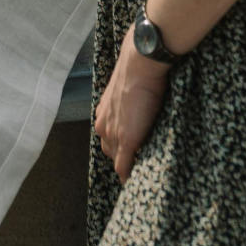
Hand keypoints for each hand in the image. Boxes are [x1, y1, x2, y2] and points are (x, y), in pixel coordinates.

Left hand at [95, 34, 169, 182]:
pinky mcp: (125, 141)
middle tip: (138, 161)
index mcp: (103, 113)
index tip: (129, 151)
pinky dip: (130, 176)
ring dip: (128, 166)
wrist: (140, 64)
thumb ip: (128, 102)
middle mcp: (103, 126)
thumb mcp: (128, 88)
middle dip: (123, 157)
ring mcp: (113, 135)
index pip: (109, 137)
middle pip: (110, 151)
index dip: (119, 145)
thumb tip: (140, 102)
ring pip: (117, 160)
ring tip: (142, 171)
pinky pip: (124, 167)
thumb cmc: (138, 69)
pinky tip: (138, 182)